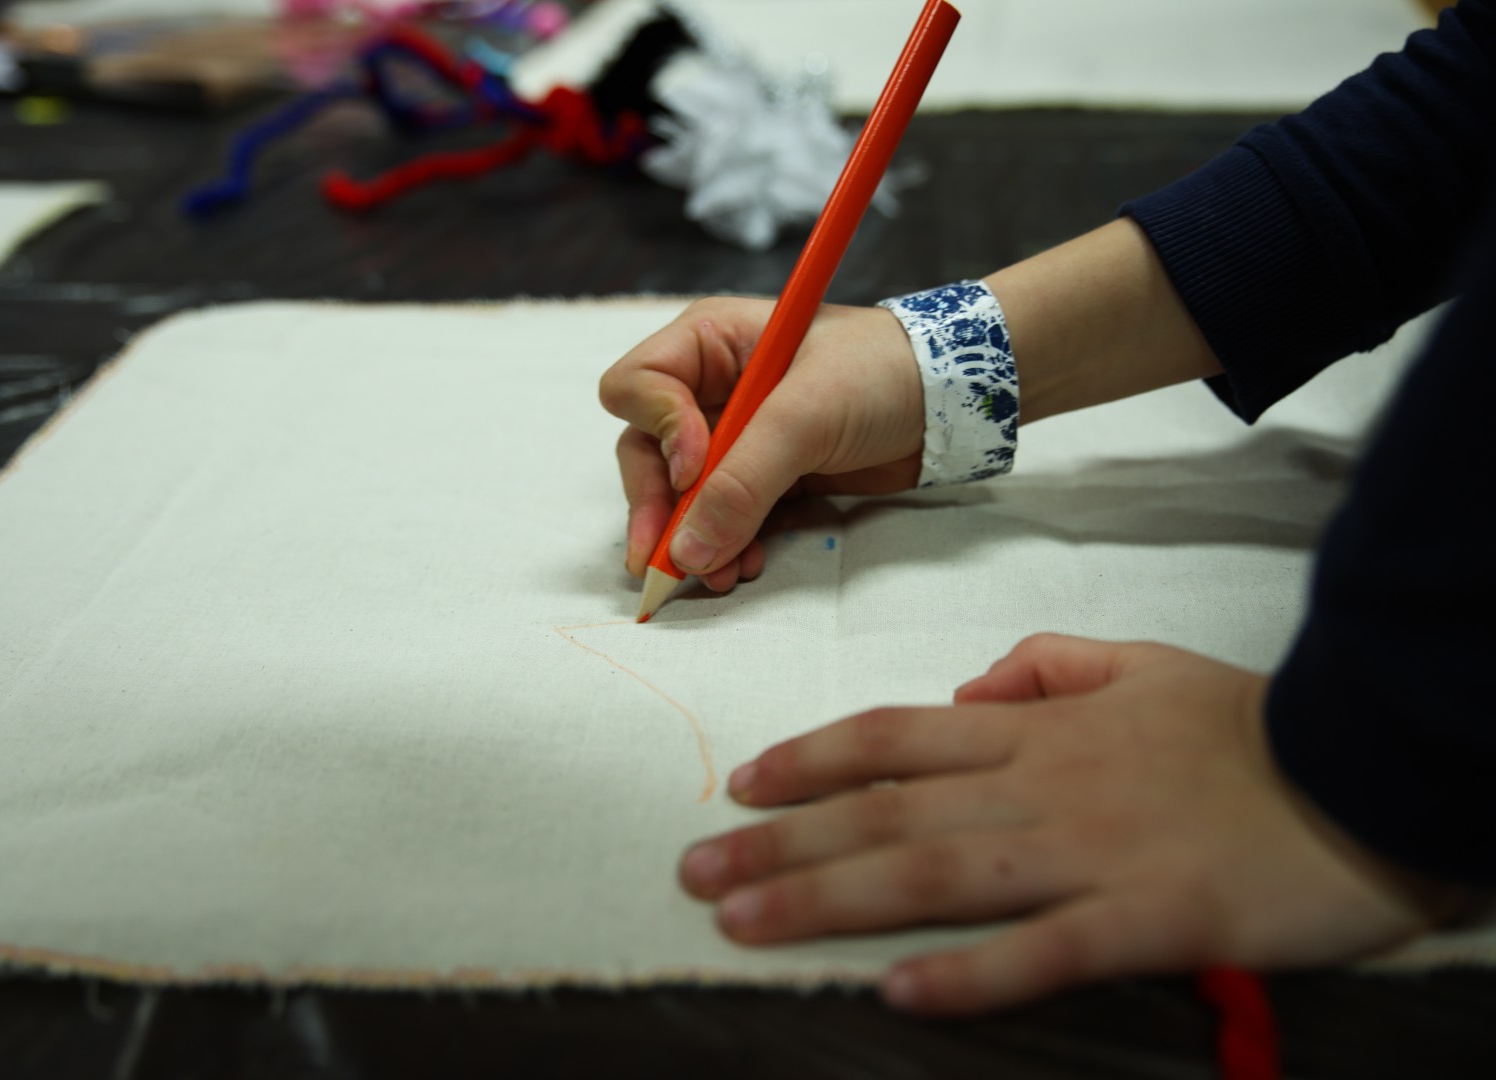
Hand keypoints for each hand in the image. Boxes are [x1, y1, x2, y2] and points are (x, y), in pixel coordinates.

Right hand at [598, 298, 921, 591]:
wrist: (952, 402)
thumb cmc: (881, 372)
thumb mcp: (806, 416)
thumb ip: (743, 481)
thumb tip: (687, 550)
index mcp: (709, 343)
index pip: (637, 387)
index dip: (658, 432)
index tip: (696, 469)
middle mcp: (711, 387)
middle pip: (646, 453)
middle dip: (659, 508)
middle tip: (663, 562)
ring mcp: (737, 435)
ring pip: (683, 495)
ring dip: (693, 538)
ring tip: (716, 576)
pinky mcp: (767, 475)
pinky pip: (725, 517)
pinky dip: (728, 545)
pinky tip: (744, 566)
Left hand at [678, 634, 1462, 1012]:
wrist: (1362, 767)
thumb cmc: (1244, 726)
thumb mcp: (1138, 662)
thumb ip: (1046, 663)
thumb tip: (970, 685)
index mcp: (1036, 728)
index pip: (895, 736)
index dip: (810, 758)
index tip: (742, 782)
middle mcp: (1040, 784)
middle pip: (886, 809)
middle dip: (780, 841)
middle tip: (695, 870)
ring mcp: (1088, 851)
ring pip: (933, 870)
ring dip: (828, 898)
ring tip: (743, 923)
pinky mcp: (1147, 918)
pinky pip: (1043, 949)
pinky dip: (969, 972)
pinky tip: (899, 992)